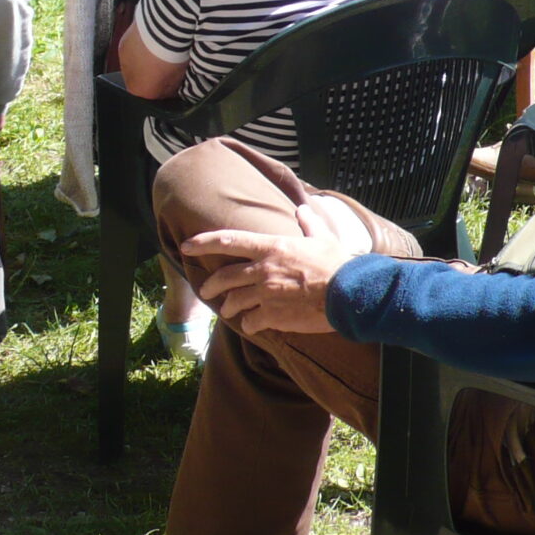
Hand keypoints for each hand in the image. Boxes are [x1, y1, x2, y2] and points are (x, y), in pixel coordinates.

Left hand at [179, 199, 349, 335]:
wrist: (348, 292)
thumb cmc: (337, 263)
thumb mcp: (322, 238)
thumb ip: (308, 224)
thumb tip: (302, 209)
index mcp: (272, 247)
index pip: (229, 240)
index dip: (204, 242)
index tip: (187, 246)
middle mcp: (263, 269)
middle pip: (224, 277)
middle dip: (211, 285)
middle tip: (206, 290)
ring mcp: (266, 294)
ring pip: (235, 301)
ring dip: (229, 307)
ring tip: (229, 311)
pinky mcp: (273, 316)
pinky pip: (251, 321)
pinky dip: (249, 323)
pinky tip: (252, 325)